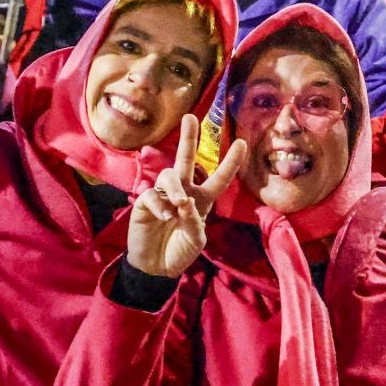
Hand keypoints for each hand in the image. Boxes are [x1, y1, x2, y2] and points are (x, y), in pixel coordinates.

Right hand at [127, 116, 246, 279]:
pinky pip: (151, 194)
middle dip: (189, 139)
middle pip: (187, 160)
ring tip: (178, 203)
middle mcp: (183, 192)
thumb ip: (194, 223)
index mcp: (202, 200)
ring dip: (175, 187)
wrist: (156, 268)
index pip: (218, 178)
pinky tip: (164, 217)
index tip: (241, 142)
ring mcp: (163, 196)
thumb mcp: (196, 241)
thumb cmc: (180, 251)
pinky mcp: (145, 203)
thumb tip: (184, 202)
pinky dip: (159, 204)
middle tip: (190, 118)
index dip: (230, 162)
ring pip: (169, 175)